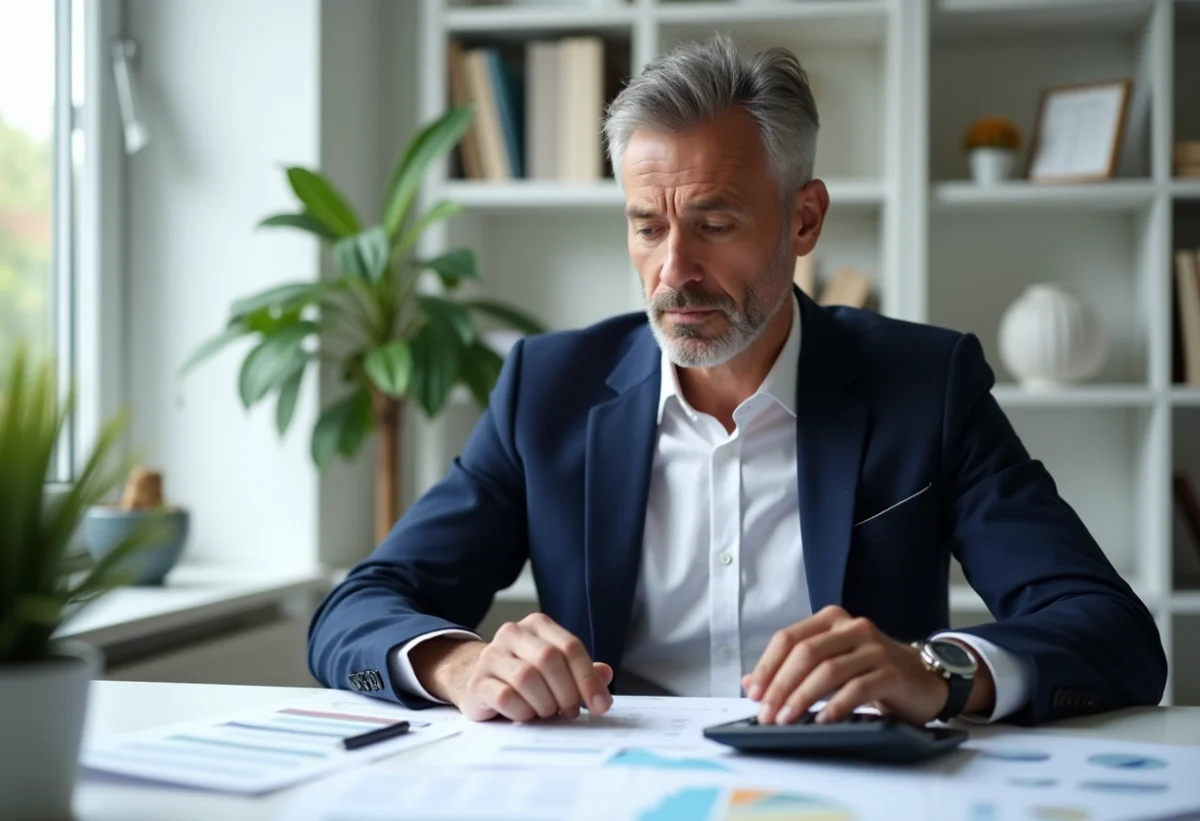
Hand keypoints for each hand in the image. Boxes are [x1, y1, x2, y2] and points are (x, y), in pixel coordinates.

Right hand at [412, 613, 612, 721]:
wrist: (477, 681)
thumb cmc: (524, 675)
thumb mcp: (555, 669)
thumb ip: (580, 670)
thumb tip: (606, 674)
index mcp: (537, 625)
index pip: (570, 646)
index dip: (589, 678)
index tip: (601, 706)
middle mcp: (513, 633)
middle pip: (550, 659)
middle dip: (567, 692)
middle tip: (571, 712)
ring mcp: (491, 656)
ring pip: (527, 677)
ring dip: (545, 703)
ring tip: (547, 712)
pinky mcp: (477, 681)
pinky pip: (505, 697)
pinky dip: (522, 712)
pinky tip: (525, 715)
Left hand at [741, 606, 987, 726]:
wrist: (924, 679)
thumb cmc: (871, 672)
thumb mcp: (830, 664)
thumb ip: (793, 669)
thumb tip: (751, 682)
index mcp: (831, 620)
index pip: (788, 638)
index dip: (767, 666)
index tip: (753, 694)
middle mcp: (852, 627)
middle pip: (805, 653)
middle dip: (780, 686)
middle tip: (766, 714)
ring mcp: (874, 647)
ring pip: (828, 670)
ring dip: (802, 698)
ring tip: (787, 720)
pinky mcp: (892, 671)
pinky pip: (857, 688)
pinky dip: (836, 706)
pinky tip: (822, 721)